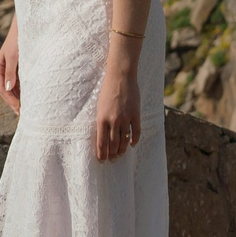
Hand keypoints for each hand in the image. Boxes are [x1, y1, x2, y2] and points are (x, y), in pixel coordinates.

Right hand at [0, 25, 21, 113]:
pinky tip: (29, 96)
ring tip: (26, 108)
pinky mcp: (19, 67)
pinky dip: (23, 90)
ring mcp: (11, 69)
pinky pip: (20, 81)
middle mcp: (4, 69)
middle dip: (13, 101)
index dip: (10, 100)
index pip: (3, 88)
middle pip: (7, 90)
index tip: (18, 108)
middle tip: (22, 113)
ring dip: (18, 97)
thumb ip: (11, 72)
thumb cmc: (18, 39)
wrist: (27, 26)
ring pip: (14, 87)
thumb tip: (9, 89)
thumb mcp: (13, 56)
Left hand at [92, 44, 141, 161]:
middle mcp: (113, 121)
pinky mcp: (135, 114)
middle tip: (112, 158)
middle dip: (112, 154)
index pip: (101, 143)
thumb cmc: (107, 90)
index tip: (102, 160)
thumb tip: (103, 136)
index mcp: (101, 119)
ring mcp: (125, 118)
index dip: (102, 154)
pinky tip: (132, 144)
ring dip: (122, 149)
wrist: (120, 76)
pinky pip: (136, 132)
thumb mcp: (100, 107)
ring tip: (121, 153)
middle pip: (113, 144)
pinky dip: (134, 140)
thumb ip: (102, 121)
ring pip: (124, 140)